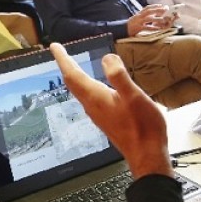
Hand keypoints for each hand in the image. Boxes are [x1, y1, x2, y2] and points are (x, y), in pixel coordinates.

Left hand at [49, 43, 171, 178]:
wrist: (146, 155)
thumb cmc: (143, 127)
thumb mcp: (134, 97)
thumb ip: (119, 77)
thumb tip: (106, 58)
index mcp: (96, 97)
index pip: (73, 74)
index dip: (62, 58)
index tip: (54, 46)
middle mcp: (92, 105)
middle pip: (72, 82)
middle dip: (66, 65)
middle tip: (59, 51)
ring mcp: (98, 114)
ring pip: (79, 91)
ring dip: (74, 75)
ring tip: (72, 64)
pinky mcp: (105, 119)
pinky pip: (88, 97)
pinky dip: (85, 85)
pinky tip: (93, 86)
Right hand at [127, 5, 169, 35]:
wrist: (123, 29)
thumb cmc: (131, 24)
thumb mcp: (137, 17)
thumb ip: (144, 15)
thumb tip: (154, 14)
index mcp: (139, 13)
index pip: (147, 7)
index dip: (155, 6)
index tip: (162, 5)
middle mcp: (139, 16)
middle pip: (149, 11)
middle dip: (157, 10)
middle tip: (165, 10)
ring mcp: (138, 22)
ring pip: (148, 19)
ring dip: (156, 19)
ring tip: (163, 20)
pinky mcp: (138, 28)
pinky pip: (146, 27)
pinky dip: (152, 28)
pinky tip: (157, 28)